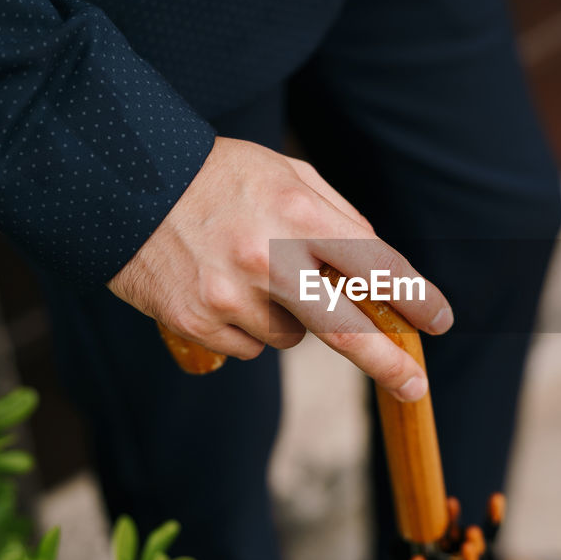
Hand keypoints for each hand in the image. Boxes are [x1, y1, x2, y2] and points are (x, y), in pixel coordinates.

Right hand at [107, 136, 452, 400]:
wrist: (122, 183)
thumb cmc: (218, 176)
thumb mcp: (287, 173)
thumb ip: (338, 216)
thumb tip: (378, 268)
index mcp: (299, 215)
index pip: (377, 267)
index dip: (415, 298)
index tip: (438, 320)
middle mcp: (268, 261)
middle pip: (347, 330)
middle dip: (388, 362)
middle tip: (416, 386)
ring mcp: (230, 298)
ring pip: (293, 337)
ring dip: (293, 317)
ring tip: (255, 273)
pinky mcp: (198, 324)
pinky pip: (250, 347)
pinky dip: (250, 326)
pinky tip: (225, 289)